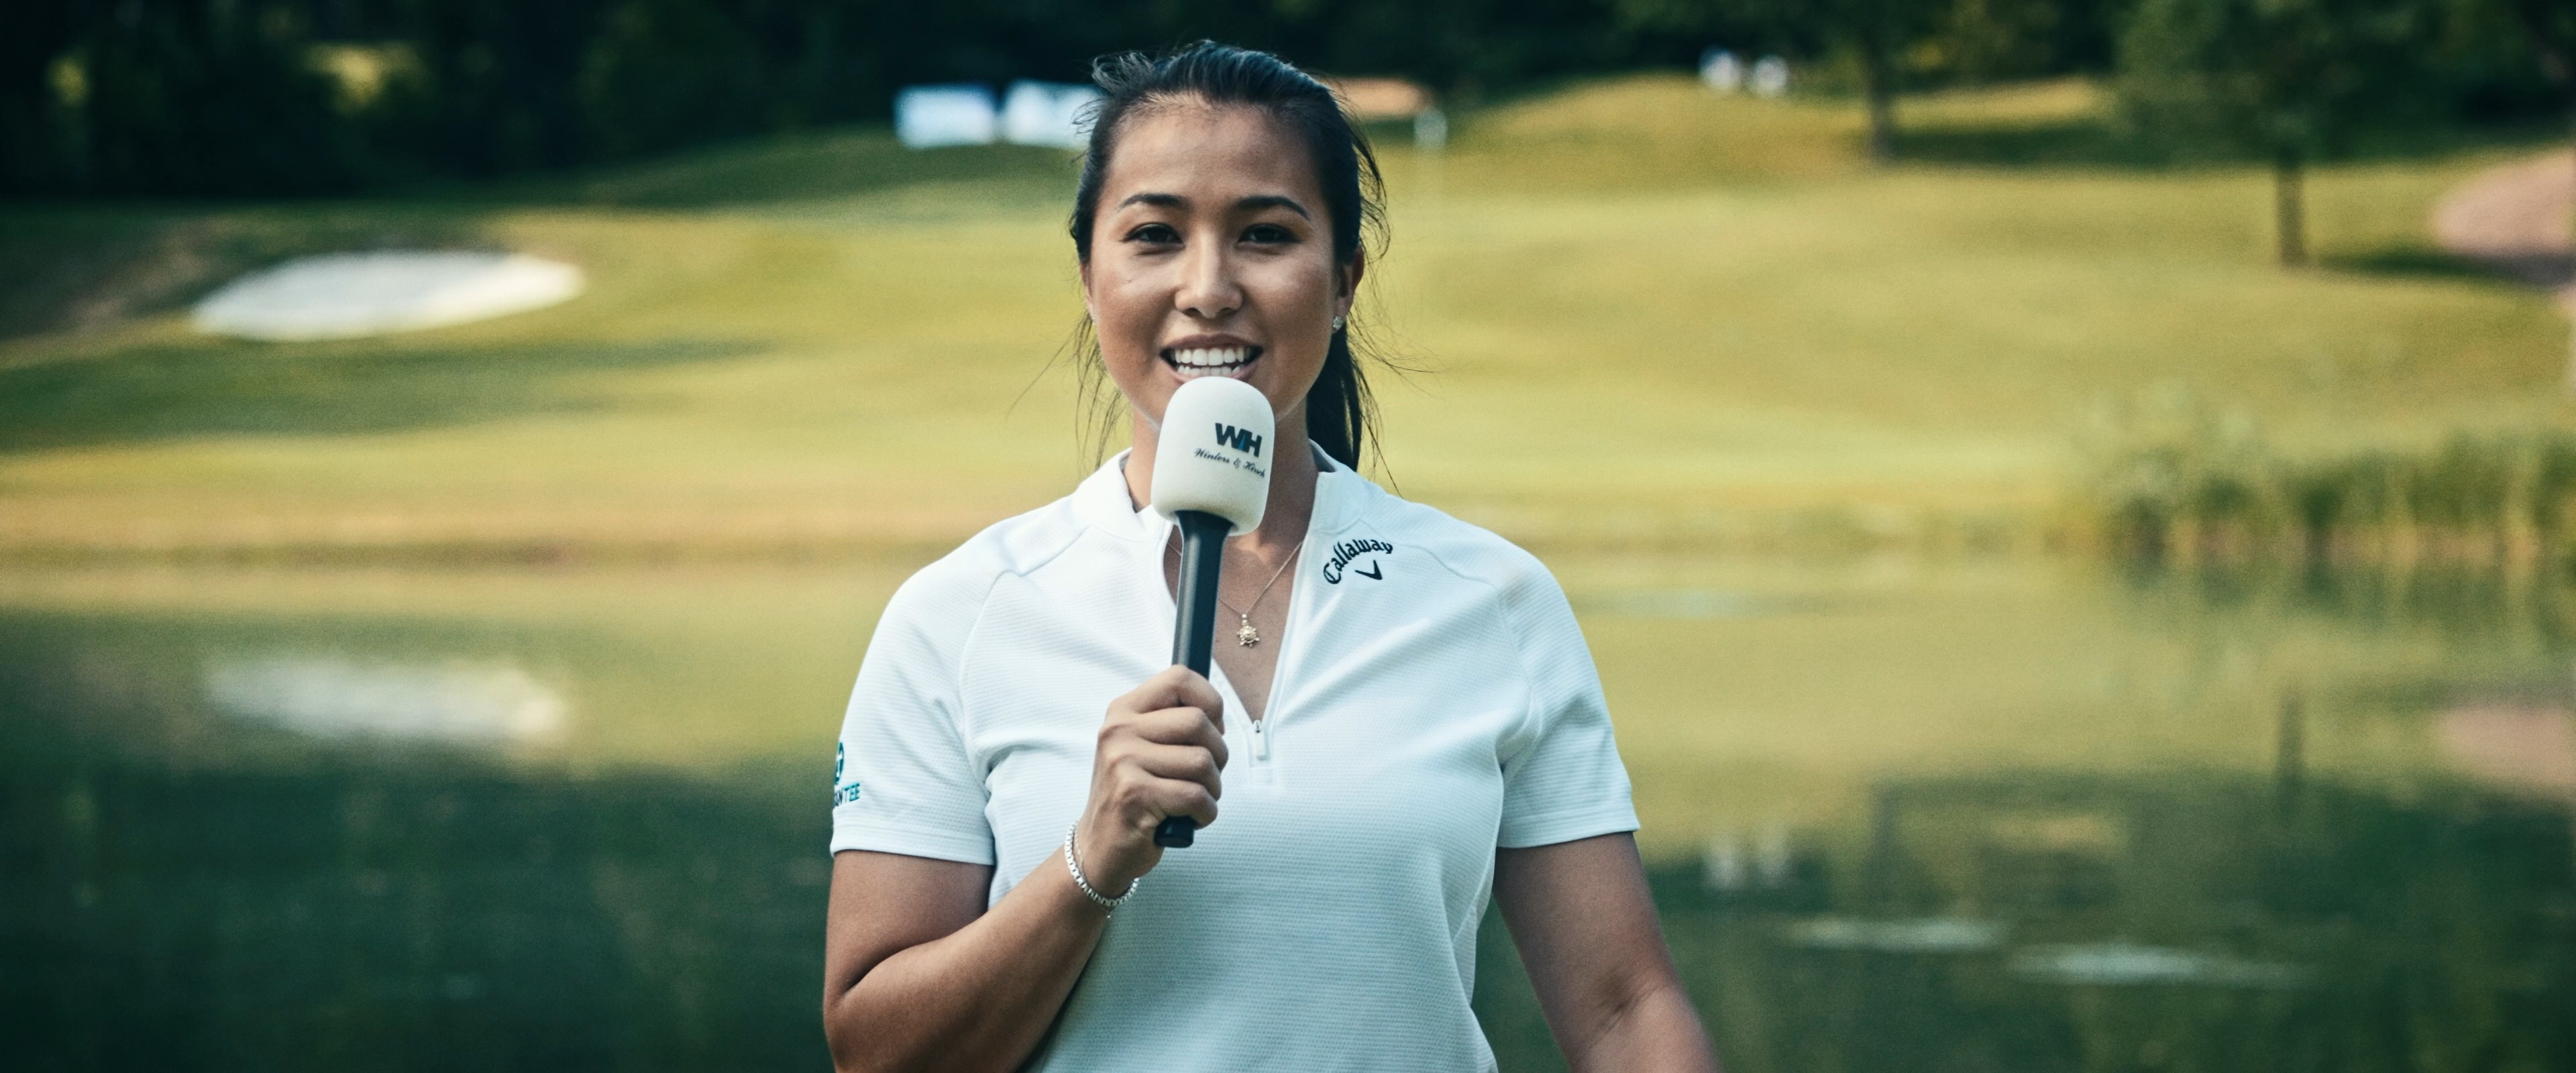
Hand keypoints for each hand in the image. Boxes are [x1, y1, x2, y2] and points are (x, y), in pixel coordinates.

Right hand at [1076, 665, 1227, 893]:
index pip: (1179, 678)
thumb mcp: (1141, 747)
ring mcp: (1123, 762)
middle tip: (1205, 776)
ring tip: (1194, 800)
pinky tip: (1189, 819)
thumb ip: (1171, 723)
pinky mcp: (1134, 795)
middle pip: (1199, 721)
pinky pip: (1196, 796)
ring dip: (1212, 788)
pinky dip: (1205, 812)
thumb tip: (1217, 713)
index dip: (1210, 701)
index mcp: (1123, 711)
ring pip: (1202, 761)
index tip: (1214, 727)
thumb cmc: (1134, 795)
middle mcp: (1119, 731)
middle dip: (1218, 754)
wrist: (1099, 847)